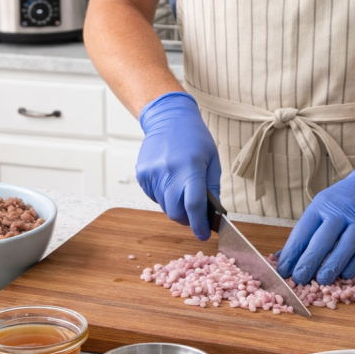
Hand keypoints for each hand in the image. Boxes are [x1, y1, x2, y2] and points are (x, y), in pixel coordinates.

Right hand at [136, 92, 221, 239]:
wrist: (169, 118)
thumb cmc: (195, 138)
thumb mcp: (212, 161)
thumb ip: (212, 189)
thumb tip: (212, 215)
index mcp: (190, 167)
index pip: (193, 206)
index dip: (199, 225)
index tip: (204, 235)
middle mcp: (169, 171)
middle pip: (175, 212)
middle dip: (186, 219)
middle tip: (194, 214)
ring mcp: (152, 173)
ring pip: (164, 206)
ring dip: (175, 206)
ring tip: (181, 188)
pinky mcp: (142, 174)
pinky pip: (154, 196)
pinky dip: (163, 196)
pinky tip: (169, 179)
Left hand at [276, 155, 354, 285]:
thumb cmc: (341, 203)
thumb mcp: (320, 209)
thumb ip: (304, 234)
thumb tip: (281, 259)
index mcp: (321, 206)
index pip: (303, 232)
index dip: (292, 253)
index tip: (283, 271)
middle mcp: (340, 212)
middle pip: (323, 240)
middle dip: (309, 262)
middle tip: (299, 279)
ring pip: (346, 245)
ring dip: (333, 265)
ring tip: (322, 281)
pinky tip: (345, 274)